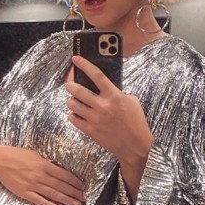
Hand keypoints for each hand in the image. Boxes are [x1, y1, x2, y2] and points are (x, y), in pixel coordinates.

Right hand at [0, 144, 84, 204]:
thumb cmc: (17, 155)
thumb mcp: (35, 154)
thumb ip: (47, 162)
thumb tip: (60, 168)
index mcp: (44, 165)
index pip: (64, 175)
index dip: (75, 182)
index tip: (83, 186)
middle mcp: (40, 176)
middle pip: (62, 186)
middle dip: (75, 193)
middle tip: (86, 198)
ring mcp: (32, 185)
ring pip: (53, 194)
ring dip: (66, 200)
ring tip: (77, 204)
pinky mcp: (24, 192)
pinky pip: (39, 200)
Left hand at [66, 57, 153, 195]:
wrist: (135, 145)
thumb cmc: (135, 122)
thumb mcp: (131, 101)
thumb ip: (117, 93)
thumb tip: (104, 87)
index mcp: (114, 96)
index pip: (97, 75)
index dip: (84, 65)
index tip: (76, 59)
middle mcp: (102, 106)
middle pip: (78, 90)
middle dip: (70, 85)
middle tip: (69, 84)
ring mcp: (94, 119)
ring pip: (72, 105)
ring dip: (71, 101)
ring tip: (74, 101)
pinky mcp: (90, 130)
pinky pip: (73, 119)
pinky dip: (73, 115)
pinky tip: (77, 114)